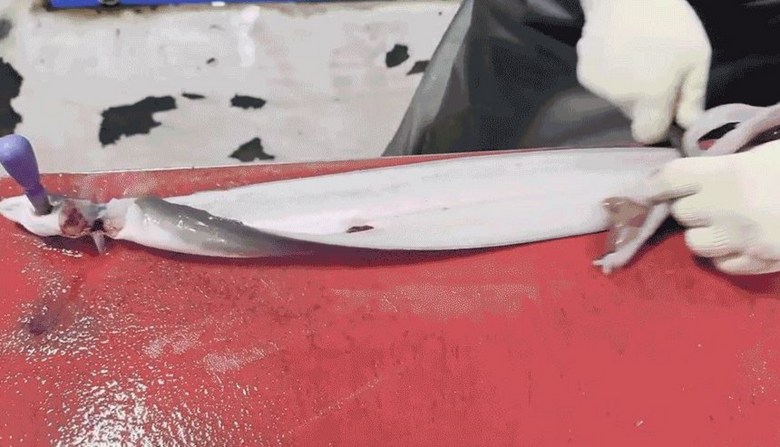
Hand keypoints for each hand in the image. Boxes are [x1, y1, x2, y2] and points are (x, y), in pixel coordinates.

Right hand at [576, 0, 711, 143]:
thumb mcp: (696, 56)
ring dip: (628, 86)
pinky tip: (617, 51)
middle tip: (655, 70)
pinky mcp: (583, 73)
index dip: (659, 126)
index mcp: (651, 96)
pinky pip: (602, 85)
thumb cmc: (667, 22)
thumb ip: (693, 96)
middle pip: (634, 115)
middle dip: (645, 102)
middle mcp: (621, 98)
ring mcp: (598, 87)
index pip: (648, 134)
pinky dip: (610, 74)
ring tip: (635, 56)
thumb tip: (688, 126)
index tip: (666, 109)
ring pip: (617, 99)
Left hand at [647, 140, 779, 274]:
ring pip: (695, 243)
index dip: (655, 184)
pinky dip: (726, 255)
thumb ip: (728, 164)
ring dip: (703, 234)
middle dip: (689, 206)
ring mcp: (743, 241)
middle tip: (709, 200)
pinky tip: (740, 243)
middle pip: (681, 212)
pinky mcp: (759, 263)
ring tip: (724, 224)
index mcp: (729, 174)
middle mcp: (728, 210)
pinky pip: (722, 265)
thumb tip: (693, 176)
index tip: (648, 189)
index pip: (671, 179)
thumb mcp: (767, 152)